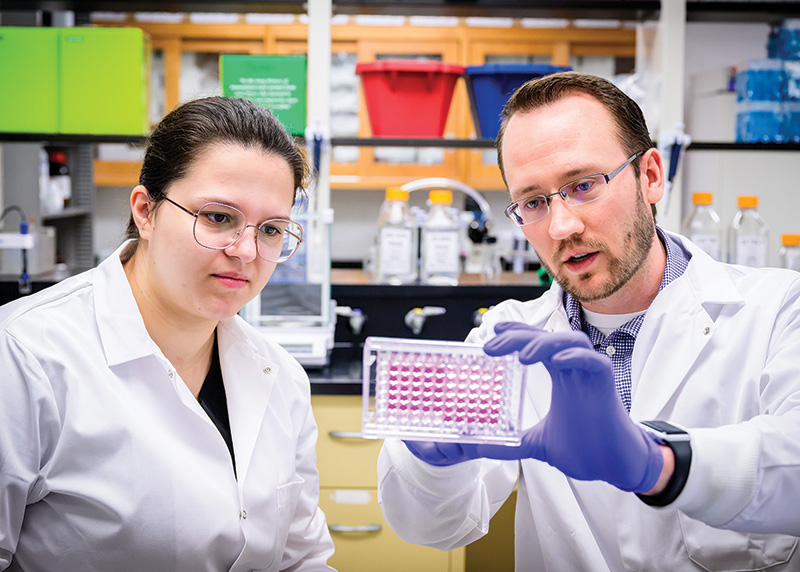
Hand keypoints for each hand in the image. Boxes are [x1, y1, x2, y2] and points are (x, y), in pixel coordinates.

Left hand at [404, 322, 663, 493]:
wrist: (614, 466)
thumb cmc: (583, 450)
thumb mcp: (537, 444)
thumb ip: (510, 443)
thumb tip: (479, 448)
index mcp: (560, 376)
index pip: (535, 343)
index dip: (516, 333)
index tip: (492, 331)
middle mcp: (574, 369)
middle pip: (546, 337)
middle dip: (519, 336)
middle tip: (491, 345)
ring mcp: (591, 374)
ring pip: (571, 341)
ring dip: (546, 343)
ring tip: (523, 356)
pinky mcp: (607, 385)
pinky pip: (595, 361)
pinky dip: (576, 357)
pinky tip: (556, 362)